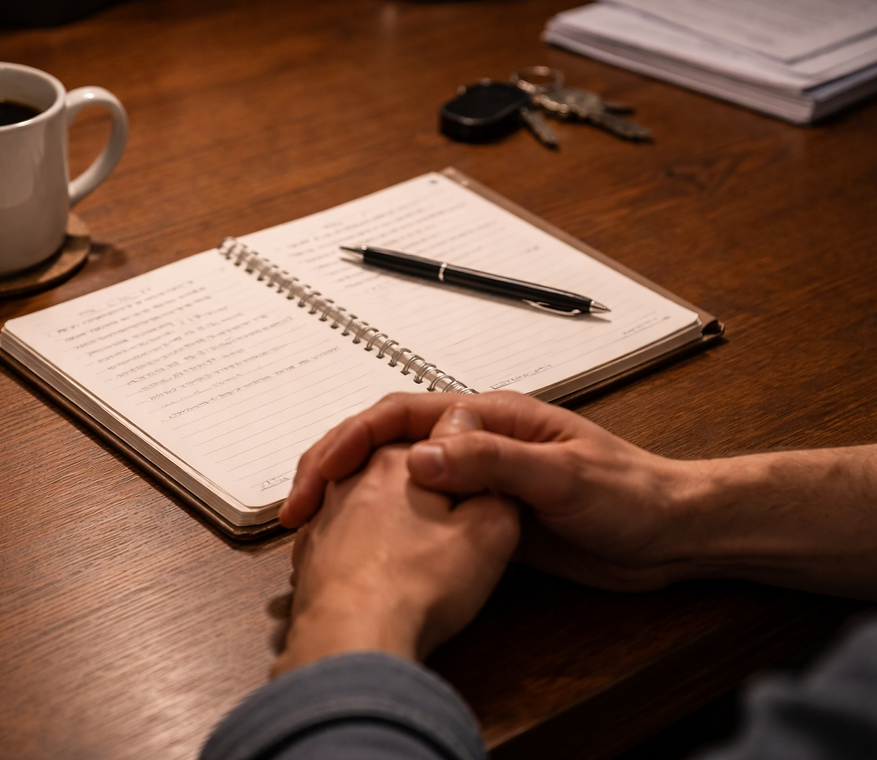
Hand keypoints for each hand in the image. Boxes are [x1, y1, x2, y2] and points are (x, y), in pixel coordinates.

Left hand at [272, 443, 518, 677]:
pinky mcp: (311, 550)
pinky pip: (344, 535)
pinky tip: (382, 573)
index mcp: (397, 459)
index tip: (478, 496)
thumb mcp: (489, 531)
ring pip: (369, 501)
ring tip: (417, 557)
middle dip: (427, 491)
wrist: (352, 637)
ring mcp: (325, 513)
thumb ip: (493, 480)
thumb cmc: (417, 586)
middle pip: (402, 470)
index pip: (440, 440)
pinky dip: (364, 549)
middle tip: (451, 529)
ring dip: (393, 519)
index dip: (467, 469)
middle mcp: (353, 476)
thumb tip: (485, 458)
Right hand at [284, 392, 695, 591]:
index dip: (350, 441)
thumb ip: (493, 461)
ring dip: (350, 496)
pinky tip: (360, 548)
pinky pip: (418, 513)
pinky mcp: (481, 516)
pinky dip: (382, 525)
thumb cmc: (630, 494)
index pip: (399, 416)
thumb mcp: (562, 476)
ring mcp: (474, 479)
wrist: (668, 535)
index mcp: (488, 417)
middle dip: (333, 467)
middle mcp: (473, 442)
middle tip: (297, 507)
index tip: (317, 475)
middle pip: (383, 443)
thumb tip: (419, 457)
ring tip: (312, 527)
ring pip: (393, 478)